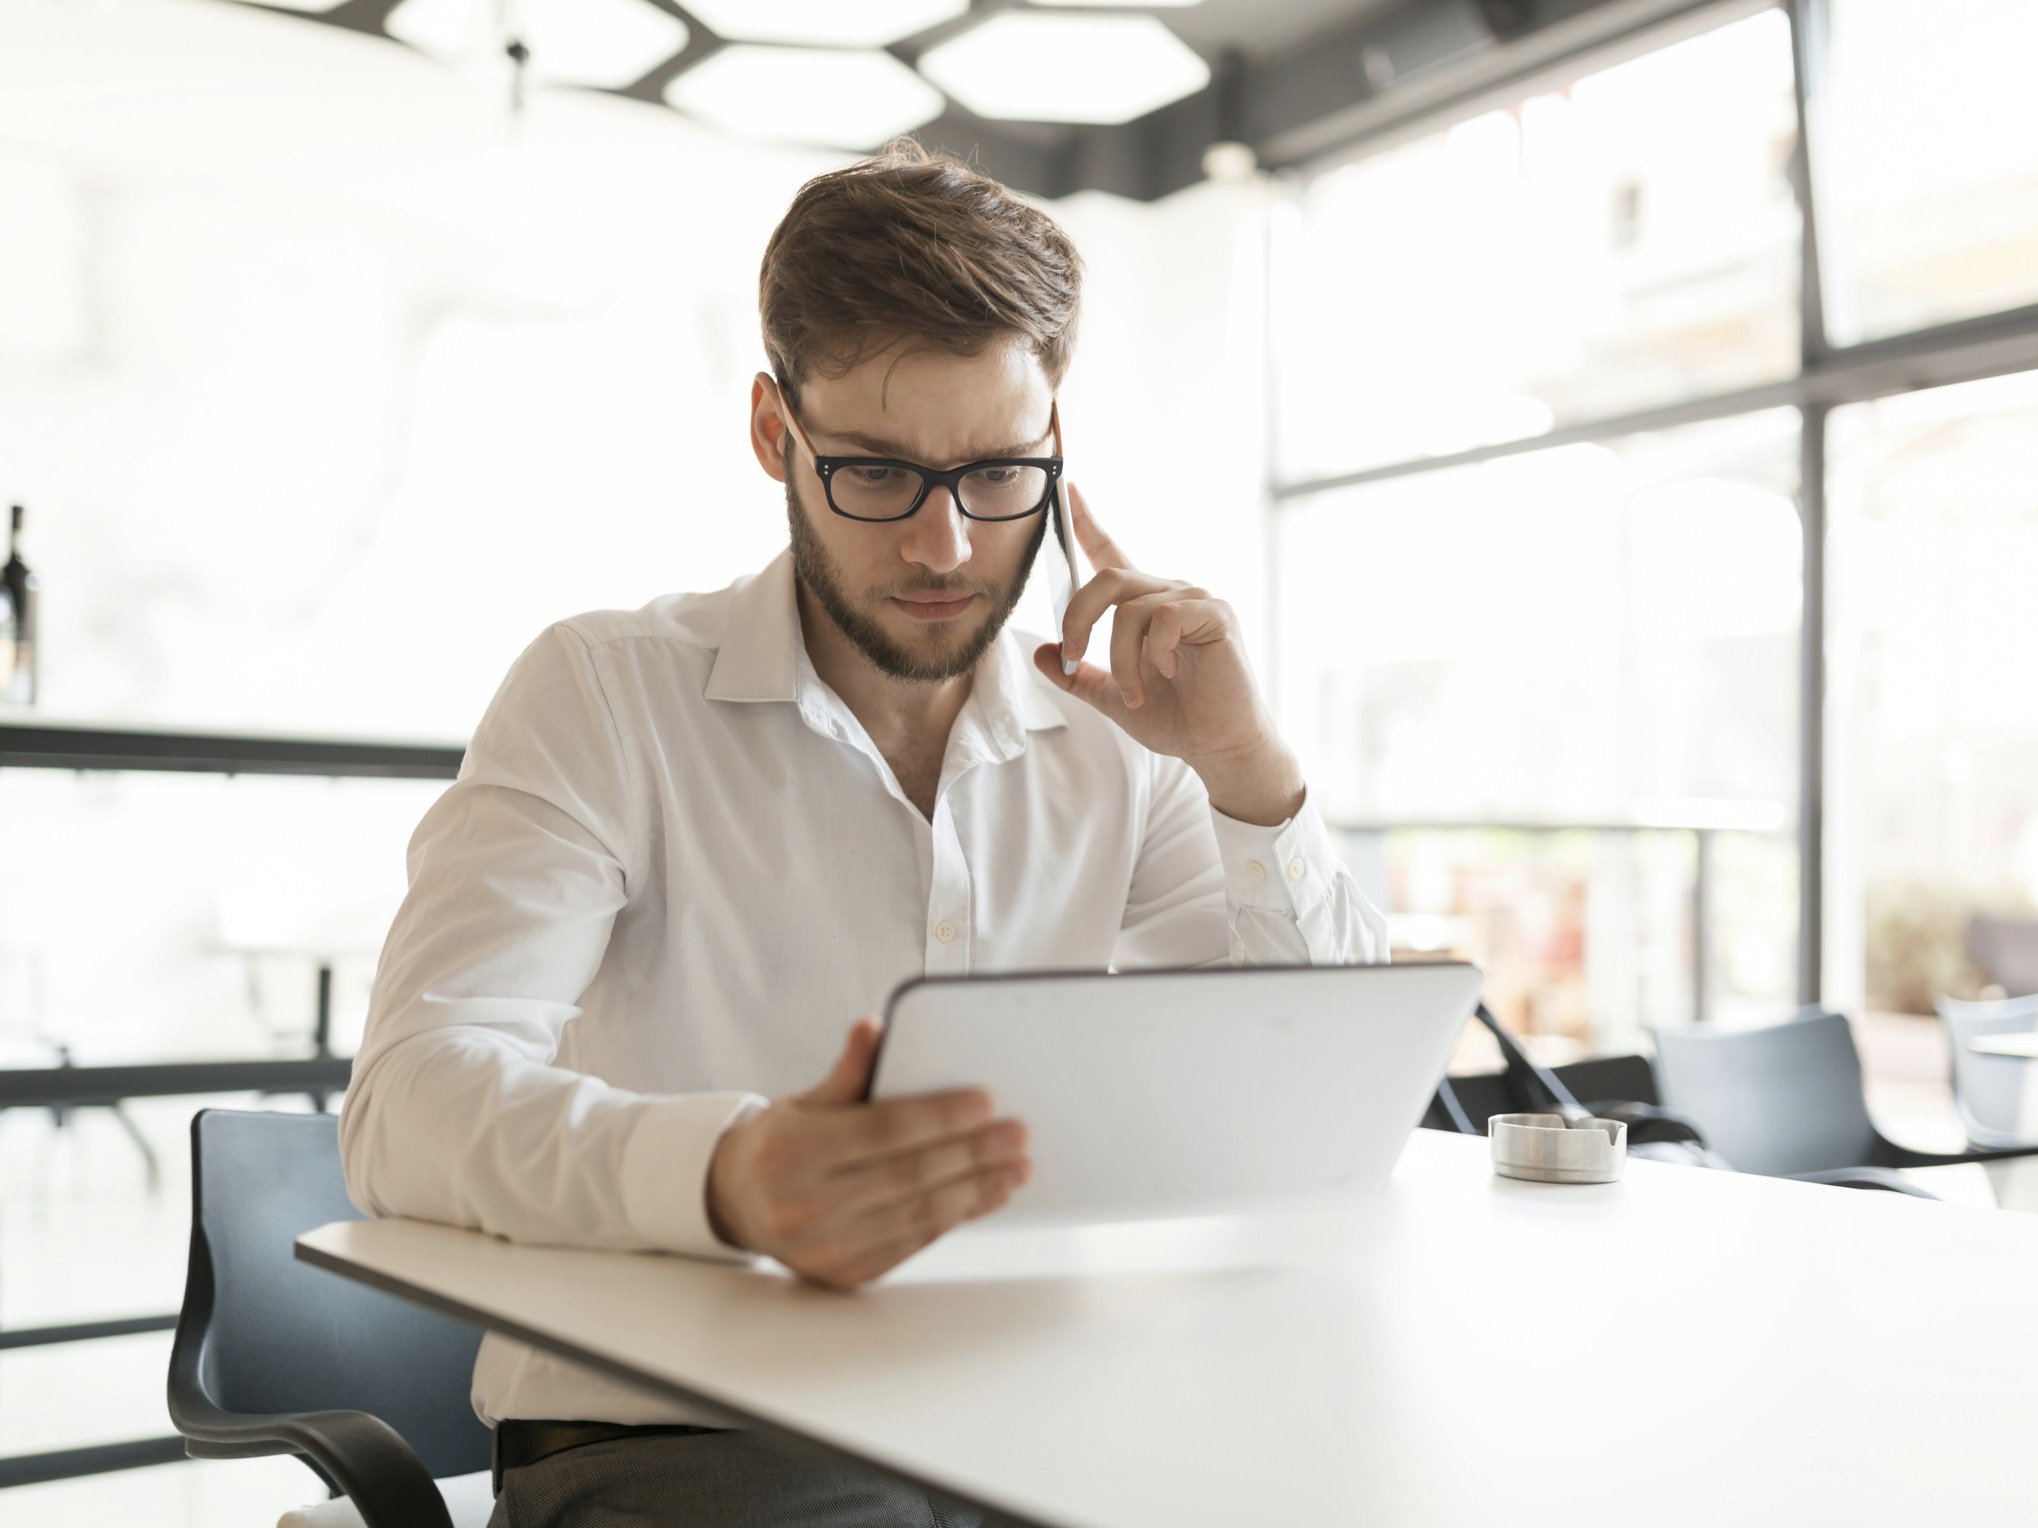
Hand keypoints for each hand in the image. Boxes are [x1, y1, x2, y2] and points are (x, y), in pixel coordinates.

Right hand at [706, 1018, 1030, 1288]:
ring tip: (1014, 1168)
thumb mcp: (804, 1100)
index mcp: (793, 1152)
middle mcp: (805, 1205)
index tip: (985, 1101)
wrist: (738, 1204)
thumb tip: (875, 1027)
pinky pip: (913, 1242)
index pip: (882, 1130)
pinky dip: (954, 1217)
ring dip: (975, 1190)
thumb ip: (848, 1070)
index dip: (938, 1116)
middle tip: (1016, 1135)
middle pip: (908, 1175)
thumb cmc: (780, 1144)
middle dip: (972, 1153)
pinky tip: (983, 1195)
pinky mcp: (847, 1274)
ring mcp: (826, 1247)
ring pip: (918, 1214)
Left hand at [1032, 485, 1306, 826]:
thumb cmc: (1177, 719)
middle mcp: (1169, 594)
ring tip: (1135, 692)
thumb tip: (1041, 653)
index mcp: (1145, 608)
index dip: (1087, 524)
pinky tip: (1171, 674)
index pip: (1111, 555)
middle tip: (1074, 658)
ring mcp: (1194, 600)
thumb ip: (1078, 676)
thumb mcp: (1113, 697)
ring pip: (1131, 607)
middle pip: (1107, 579)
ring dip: (1121, 659)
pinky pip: (1164, 618)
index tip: (1068, 492)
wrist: (1220, 746)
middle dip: (1079, 618)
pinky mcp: (1215, 614)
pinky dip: (1154, 654)